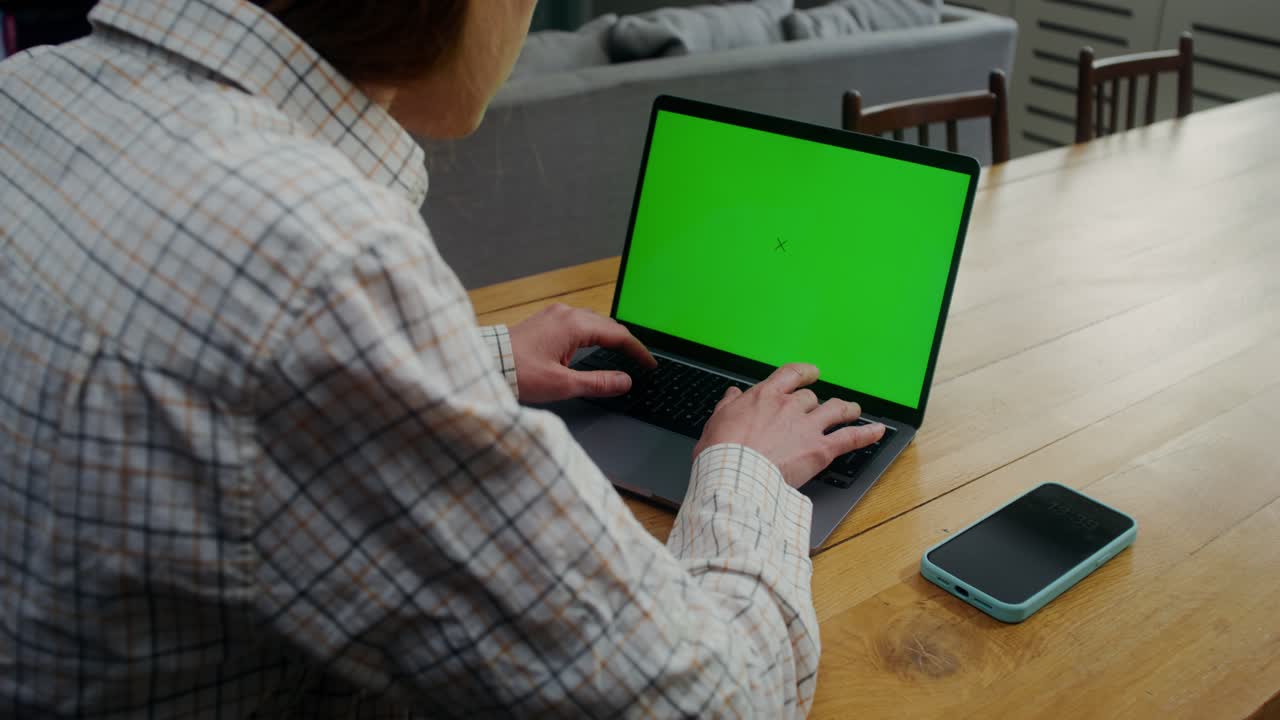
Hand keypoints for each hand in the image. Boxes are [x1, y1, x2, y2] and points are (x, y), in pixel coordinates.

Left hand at [508, 303, 655, 402]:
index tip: (649, 365)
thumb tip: (625, 381)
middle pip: (607, 325)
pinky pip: (577, 322)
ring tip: (621, 353)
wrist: (486, 364)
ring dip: (609, 337)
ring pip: (593, 322)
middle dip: (626, 342)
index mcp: (574, 325)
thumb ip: (598, 382)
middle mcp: (566, 313)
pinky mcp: (544, 320)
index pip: (618, 335)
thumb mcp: (563, 384)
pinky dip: (592, 334)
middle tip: (639, 360)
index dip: (638, 351)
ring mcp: (554, 314)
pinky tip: (592, 345)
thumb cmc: (518, 373)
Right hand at [693, 363, 885, 488]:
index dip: (804, 372)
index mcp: (765, 396)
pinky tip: (878, 431)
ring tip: (853, 410)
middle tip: (820, 409)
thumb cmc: (723, 452)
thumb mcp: (717, 421)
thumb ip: (729, 405)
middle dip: (816, 403)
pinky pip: (850, 438)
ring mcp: (807, 427)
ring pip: (835, 410)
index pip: (790, 375)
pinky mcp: (821, 449)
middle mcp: (790, 407)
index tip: (810, 373)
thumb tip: (733, 395)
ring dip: (846, 409)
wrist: (737, 473)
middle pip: (811, 398)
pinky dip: (867, 434)